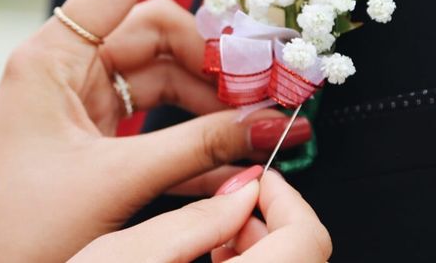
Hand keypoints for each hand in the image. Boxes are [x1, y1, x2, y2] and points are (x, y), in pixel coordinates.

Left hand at [0, 0, 311, 261]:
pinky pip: (155, 121)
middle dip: (213, 59)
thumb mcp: (115, 180)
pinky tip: (230, 160)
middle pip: (157, 34)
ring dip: (210, 102)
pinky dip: (192, 137)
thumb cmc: (18, 226)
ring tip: (255, 128)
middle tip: (263, 87)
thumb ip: (199, 147)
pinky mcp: (93, 137)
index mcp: (53, 56)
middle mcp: (67, 67)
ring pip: (163, 78)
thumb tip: (271, 125)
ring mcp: (81, 101)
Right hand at [70, 165, 331, 262]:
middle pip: (302, 261)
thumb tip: (245, 192)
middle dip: (268, 226)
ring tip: (208, 243)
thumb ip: (198, 220)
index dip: (287, 199)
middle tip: (226, 209)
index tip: (259, 181)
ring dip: (258, 255)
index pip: (309, 239)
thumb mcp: (127, 256)